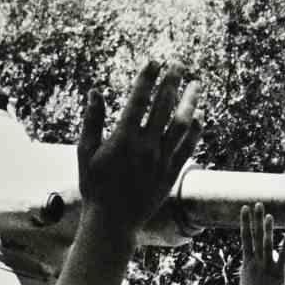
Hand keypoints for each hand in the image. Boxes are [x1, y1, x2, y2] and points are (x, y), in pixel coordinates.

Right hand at [76, 60, 201, 236]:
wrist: (113, 222)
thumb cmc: (94, 186)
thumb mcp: (85, 153)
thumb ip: (92, 121)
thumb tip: (95, 91)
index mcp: (123, 139)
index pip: (139, 100)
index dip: (148, 79)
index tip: (155, 61)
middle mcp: (146, 147)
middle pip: (164, 107)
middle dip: (172, 82)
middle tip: (179, 64)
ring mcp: (162, 160)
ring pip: (182, 125)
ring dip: (190, 102)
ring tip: (196, 85)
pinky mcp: (171, 174)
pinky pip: (188, 148)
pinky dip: (195, 131)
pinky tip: (199, 117)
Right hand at [239, 204, 284, 284]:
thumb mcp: (248, 279)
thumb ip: (251, 266)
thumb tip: (252, 258)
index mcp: (247, 262)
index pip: (245, 237)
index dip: (245, 222)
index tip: (244, 208)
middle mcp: (256, 262)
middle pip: (255, 236)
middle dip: (255, 219)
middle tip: (256, 204)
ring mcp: (266, 267)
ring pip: (266, 245)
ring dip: (267, 230)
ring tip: (269, 215)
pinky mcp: (278, 274)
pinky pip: (282, 258)